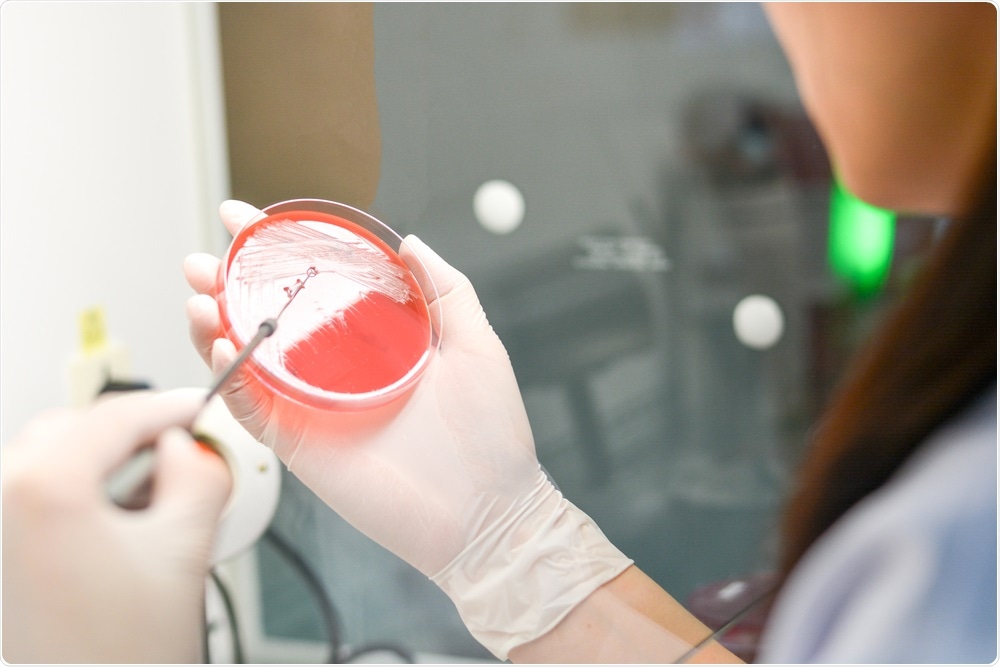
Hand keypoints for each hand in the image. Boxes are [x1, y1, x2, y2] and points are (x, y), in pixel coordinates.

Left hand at [1, 389, 231, 662]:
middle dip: (133, 437)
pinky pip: (33, 501)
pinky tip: (119, 529)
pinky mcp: (0, 560)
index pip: (116, 415)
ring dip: (105, 467)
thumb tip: (191, 448)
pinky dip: (78, 498)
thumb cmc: (115, 656)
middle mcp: (0, 502)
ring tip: (155, 503)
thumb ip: (200, 475)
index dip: (171, 407)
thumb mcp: (183, 552)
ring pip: (51, 464)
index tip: (201, 409)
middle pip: (74, 431)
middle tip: (183, 454)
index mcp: (40, 488)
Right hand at [184, 201, 631, 658]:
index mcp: (373, 338)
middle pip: (269, 315)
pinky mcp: (303, 444)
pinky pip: (254, 409)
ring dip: (215, 324)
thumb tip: (410, 241)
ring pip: (250, 358)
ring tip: (200, 294)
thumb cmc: (491, 433)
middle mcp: (338, 367)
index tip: (245, 218)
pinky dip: (230, 378)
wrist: (489, 511)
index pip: (316, 283)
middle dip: (229, 282)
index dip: (279, 249)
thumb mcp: (477, 344)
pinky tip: (221, 346)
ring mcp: (316, 405)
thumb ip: (445, 290)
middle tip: (205, 259)